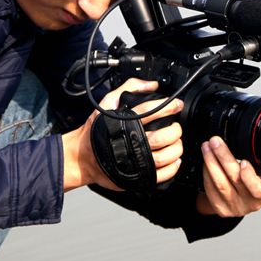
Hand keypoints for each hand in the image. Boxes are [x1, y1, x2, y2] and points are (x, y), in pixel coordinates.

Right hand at [61, 78, 183, 191]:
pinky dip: (173, 167)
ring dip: (176, 148)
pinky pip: (161, 174)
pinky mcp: (137, 176)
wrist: (82, 157)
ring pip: (164, 157)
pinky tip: (174, 159)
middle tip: (176, 127)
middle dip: (175, 130)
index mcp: (126, 123)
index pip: (152, 111)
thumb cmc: (97, 131)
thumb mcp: (108, 102)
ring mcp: (135, 161)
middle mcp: (132, 143)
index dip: (169, 107)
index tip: (177, 105)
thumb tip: (152, 84)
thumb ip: (130, 88)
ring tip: (176, 142)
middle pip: (162, 137)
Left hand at [196, 136, 260, 216]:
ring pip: (220, 184)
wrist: (249, 195)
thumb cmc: (260, 176)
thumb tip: (245, 138)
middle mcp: (252, 204)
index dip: (250, 176)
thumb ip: (259, 158)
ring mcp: (236, 208)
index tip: (244, 161)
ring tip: (207, 147)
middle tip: (215, 141)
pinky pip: (211, 190)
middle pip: (234, 180)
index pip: (259, 189)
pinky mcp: (222, 209)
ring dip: (211, 162)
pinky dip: (207, 172)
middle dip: (223, 157)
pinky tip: (206, 161)